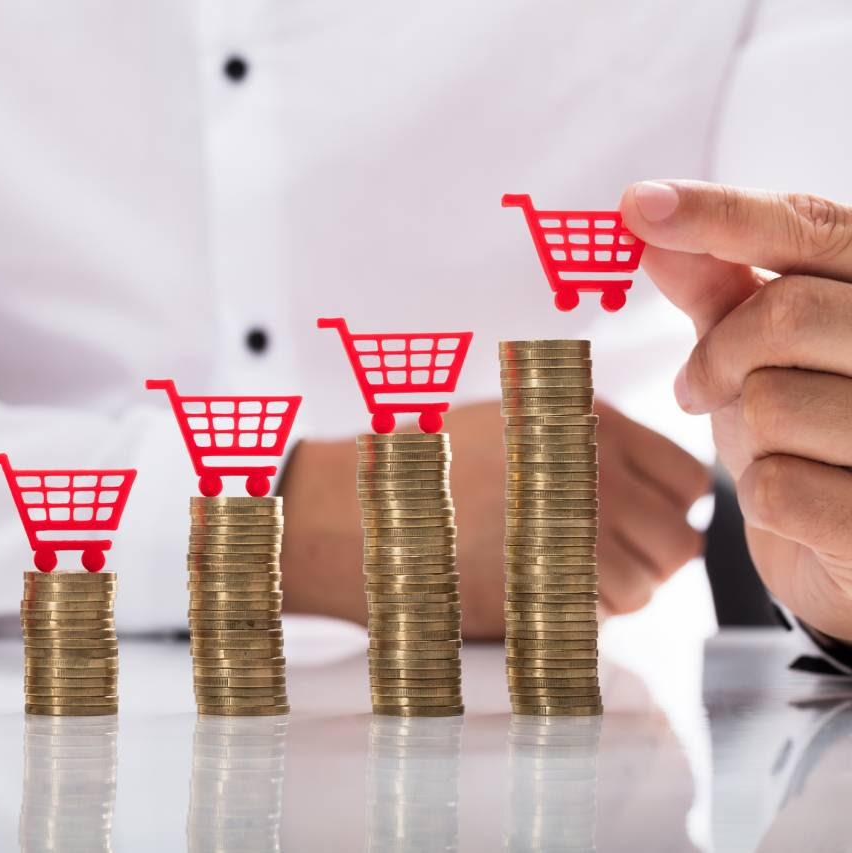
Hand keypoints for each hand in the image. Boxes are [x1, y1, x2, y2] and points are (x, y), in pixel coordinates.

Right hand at [279, 401, 706, 637]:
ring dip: (613, 592)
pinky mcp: (547, 593)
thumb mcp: (510, 419)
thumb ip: (584, 441)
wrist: (352, 514)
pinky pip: (601, 620)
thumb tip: (649, 483)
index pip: (688, 482)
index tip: (642, 519)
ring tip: (555, 575)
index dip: (669, 507)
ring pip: (647, 588)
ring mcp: (573, 537)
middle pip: (678, 541)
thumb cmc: (419, 470)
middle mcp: (594, 478)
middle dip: (648, 556)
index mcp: (588, 427)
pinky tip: (532, 593)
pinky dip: (577, 618)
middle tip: (600, 558)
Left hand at [620, 180, 851, 639]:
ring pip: (771, 403)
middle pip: (783, 316)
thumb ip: (719, 288)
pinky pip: (778, 487)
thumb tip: (647, 219)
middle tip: (702, 390)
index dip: (720, 214)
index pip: (811, 227)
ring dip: (743, 436)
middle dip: (717, 359)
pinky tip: (798, 507)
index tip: (635, 206)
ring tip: (775, 453)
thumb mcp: (762, 355)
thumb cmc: (814, 442)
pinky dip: (762, 500)